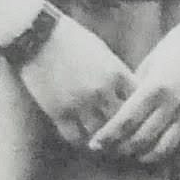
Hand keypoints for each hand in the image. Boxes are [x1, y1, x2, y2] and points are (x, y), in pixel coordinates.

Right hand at [14, 16, 136, 148]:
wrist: (38, 35)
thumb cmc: (72, 38)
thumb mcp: (104, 52)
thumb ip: (118, 73)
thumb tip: (131, 92)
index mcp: (116, 74)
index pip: (139, 103)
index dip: (141, 113)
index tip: (140, 120)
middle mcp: (101, 91)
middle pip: (122, 122)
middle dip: (125, 132)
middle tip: (127, 140)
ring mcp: (79, 102)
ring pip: (99, 134)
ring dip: (103, 140)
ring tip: (106, 144)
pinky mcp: (58, 111)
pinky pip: (74, 136)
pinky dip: (80, 140)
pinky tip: (82, 140)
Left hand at [91, 17, 179, 179]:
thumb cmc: (174, 47)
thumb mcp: (148, 64)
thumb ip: (134, 89)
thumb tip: (116, 110)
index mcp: (155, 87)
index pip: (126, 119)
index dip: (108, 135)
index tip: (94, 145)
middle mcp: (173, 103)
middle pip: (143, 136)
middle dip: (122, 147)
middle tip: (109, 153)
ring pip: (165, 146)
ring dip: (146, 156)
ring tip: (133, 157)